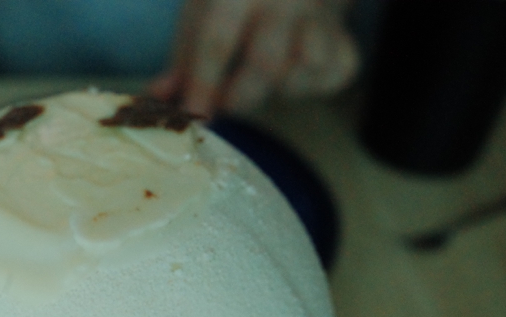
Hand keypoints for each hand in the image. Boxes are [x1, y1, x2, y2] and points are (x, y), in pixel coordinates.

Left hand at [151, 0, 358, 116]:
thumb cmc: (238, 1)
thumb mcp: (204, 11)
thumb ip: (184, 56)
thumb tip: (159, 96)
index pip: (219, 40)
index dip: (201, 85)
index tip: (189, 116)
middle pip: (265, 65)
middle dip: (238, 98)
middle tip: (223, 104)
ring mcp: (325, 18)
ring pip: (300, 75)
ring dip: (274, 91)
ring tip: (260, 78)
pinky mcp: (346, 48)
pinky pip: (328, 81)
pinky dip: (306, 89)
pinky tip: (291, 74)